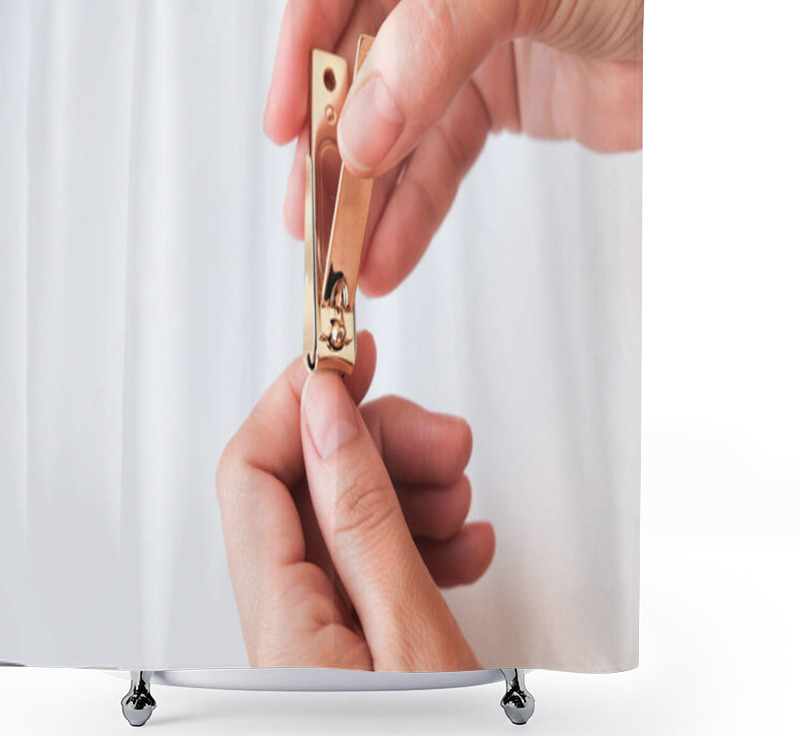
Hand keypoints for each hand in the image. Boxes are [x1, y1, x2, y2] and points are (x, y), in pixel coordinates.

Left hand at [216, 331, 494, 669]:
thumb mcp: (413, 632)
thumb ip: (364, 519)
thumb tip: (327, 415)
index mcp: (281, 624)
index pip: (250, 472)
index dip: (297, 400)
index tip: (350, 358)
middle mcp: (285, 625)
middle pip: (308, 486)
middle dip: (381, 446)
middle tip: (443, 443)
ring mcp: (319, 631)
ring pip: (348, 515)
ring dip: (411, 492)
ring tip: (460, 507)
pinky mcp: (353, 638)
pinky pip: (372, 559)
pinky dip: (421, 539)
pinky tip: (461, 546)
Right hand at [265, 0, 642, 295]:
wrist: (713, 34)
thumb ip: (436, 43)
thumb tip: (364, 124)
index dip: (302, 56)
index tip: (284, 125)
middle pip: (360, 76)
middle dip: (330, 152)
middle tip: (310, 213)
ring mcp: (464, 54)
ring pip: (397, 136)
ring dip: (367, 203)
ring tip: (342, 255)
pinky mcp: (494, 107)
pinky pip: (441, 165)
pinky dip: (413, 214)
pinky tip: (388, 253)